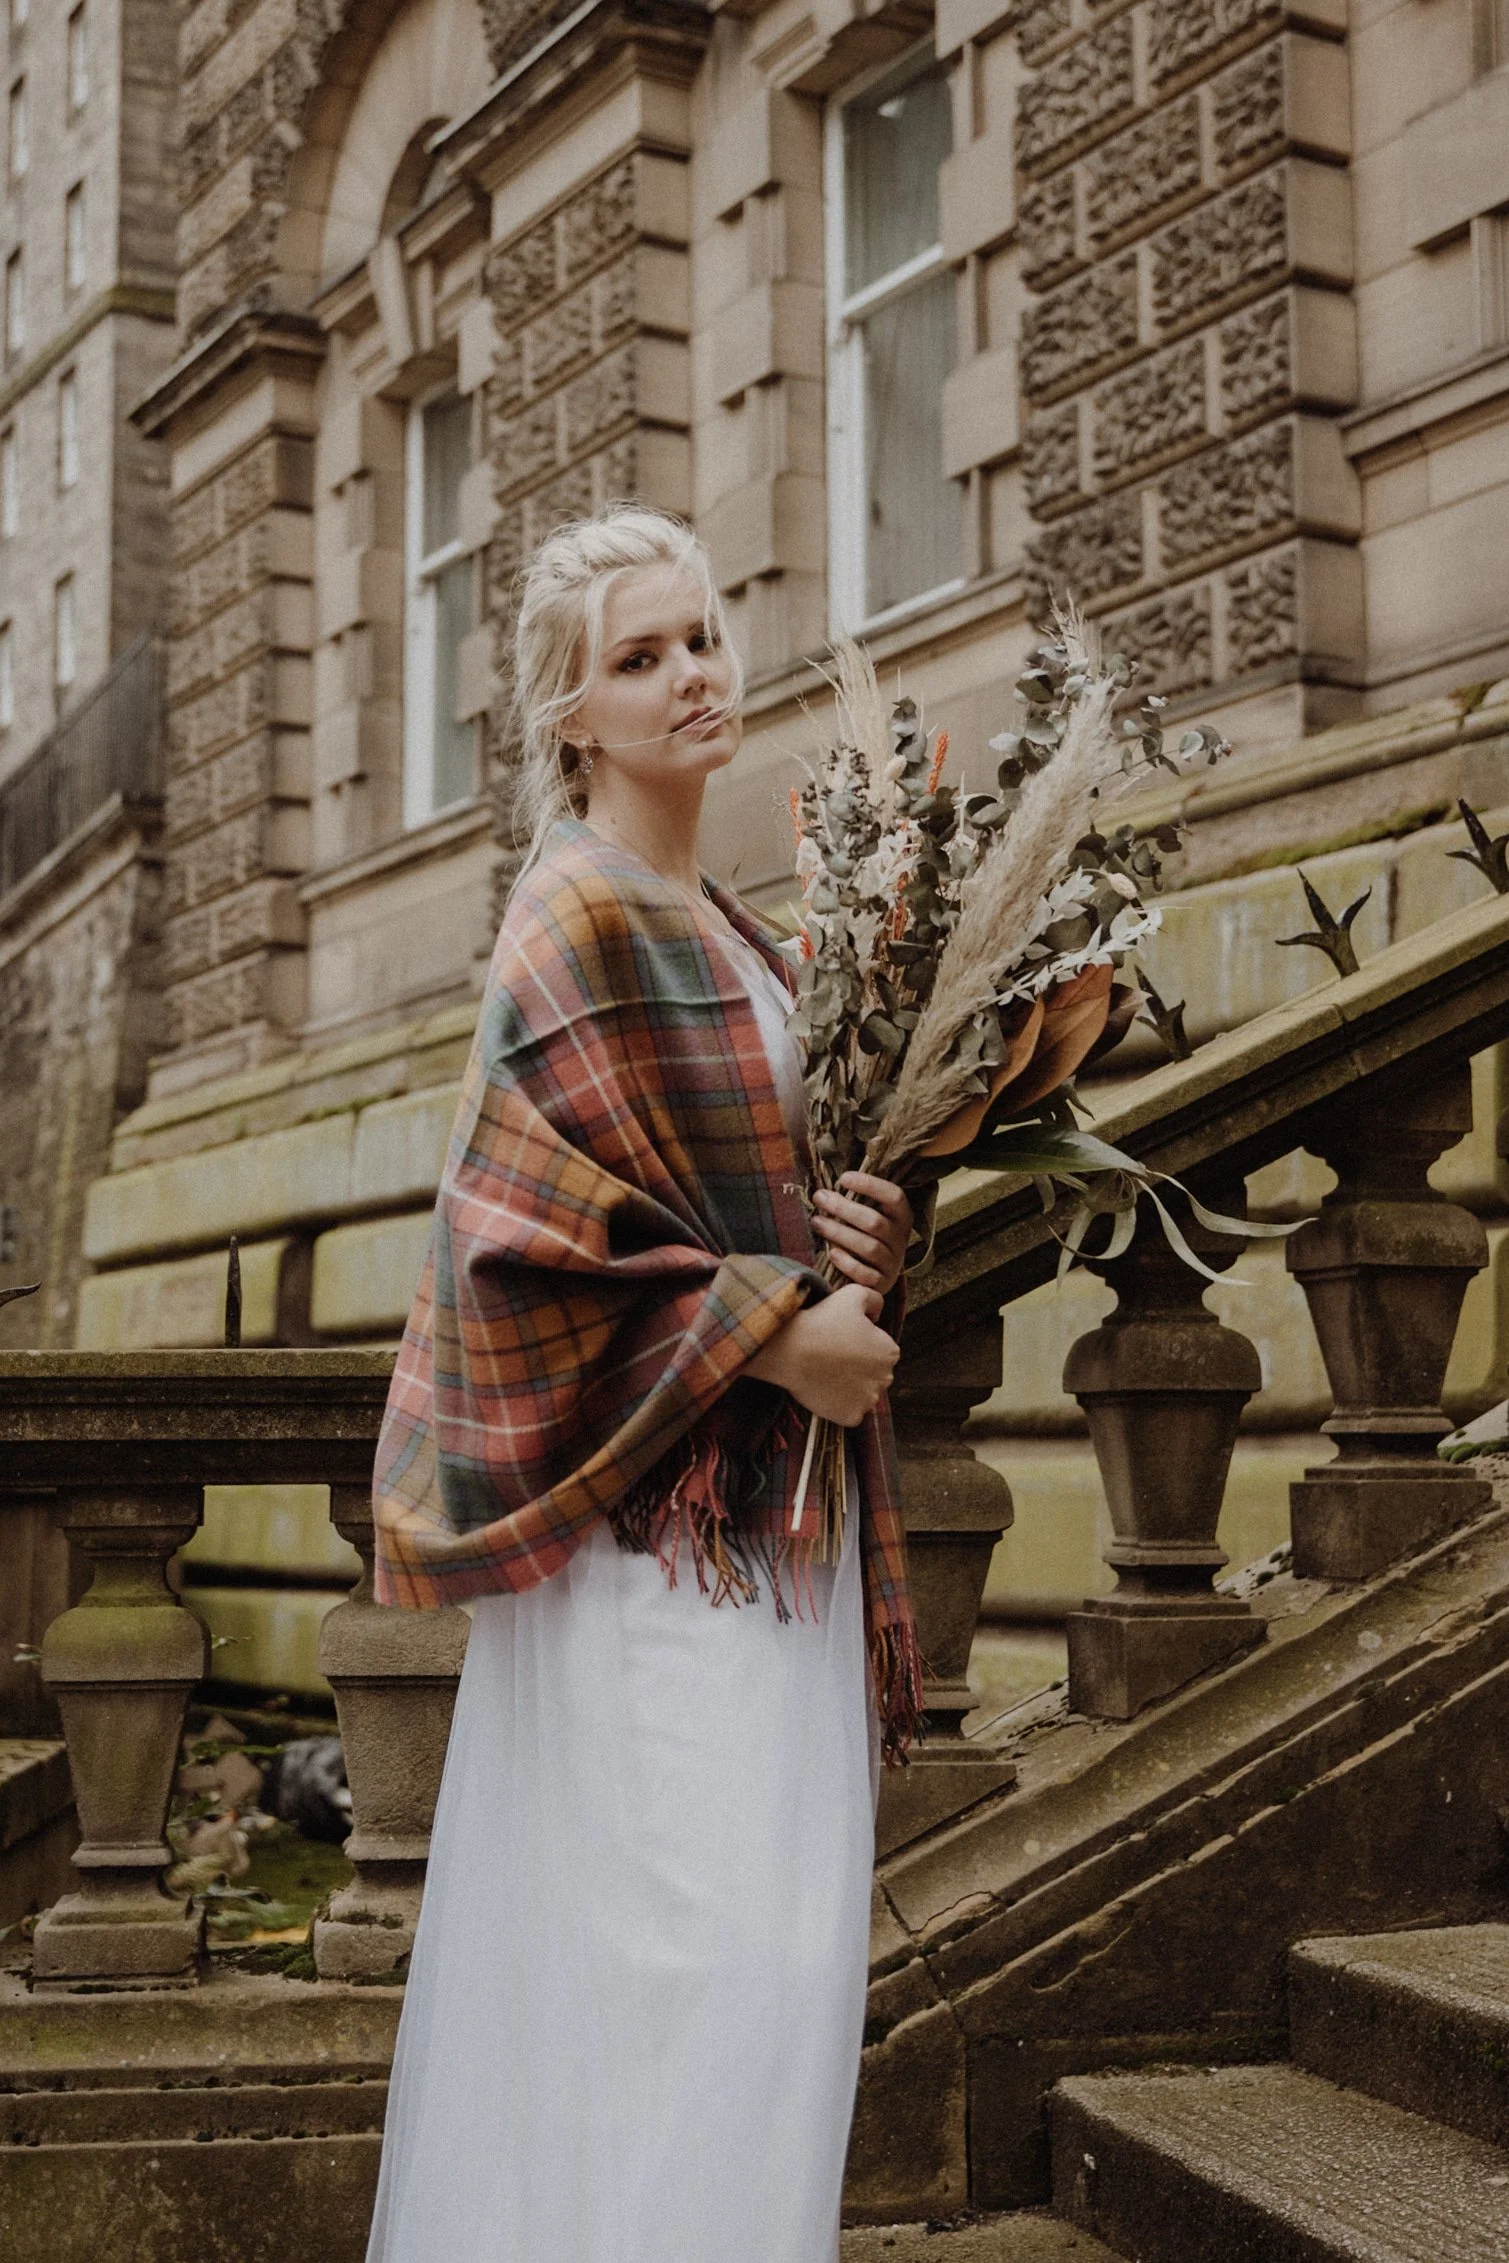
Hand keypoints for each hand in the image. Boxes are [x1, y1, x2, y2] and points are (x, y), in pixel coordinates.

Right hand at [744, 1284, 898, 1425]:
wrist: (790, 1350)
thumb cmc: (821, 1320)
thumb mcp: (853, 1294)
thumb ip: (874, 1298)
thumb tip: (878, 1312)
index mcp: (890, 1352)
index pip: (880, 1351)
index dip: (860, 1344)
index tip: (841, 1340)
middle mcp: (885, 1379)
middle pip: (873, 1374)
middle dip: (858, 1367)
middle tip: (832, 1356)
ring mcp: (868, 1401)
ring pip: (862, 1393)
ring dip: (849, 1386)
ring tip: (826, 1372)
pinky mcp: (851, 1417)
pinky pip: (848, 1411)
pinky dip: (838, 1404)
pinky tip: (824, 1389)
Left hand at [811, 1173, 913, 1297]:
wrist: (875, 1275)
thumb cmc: (865, 1235)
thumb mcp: (868, 1216)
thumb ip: (856, 1201)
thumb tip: (827, 1186)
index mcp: (901, 1216)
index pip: (894, 1196)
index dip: (870, 1185)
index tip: (843, 1178)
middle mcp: (900, 1239)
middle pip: (875, 1222)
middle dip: (843, 1208)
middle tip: (819, 1198)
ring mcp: (893, 1263)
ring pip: (869, 1247)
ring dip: (839, 1233)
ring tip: (816, 1222)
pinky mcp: (882, 1284)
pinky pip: (866, 1275)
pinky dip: (848, 1263)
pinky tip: (831, 1253)